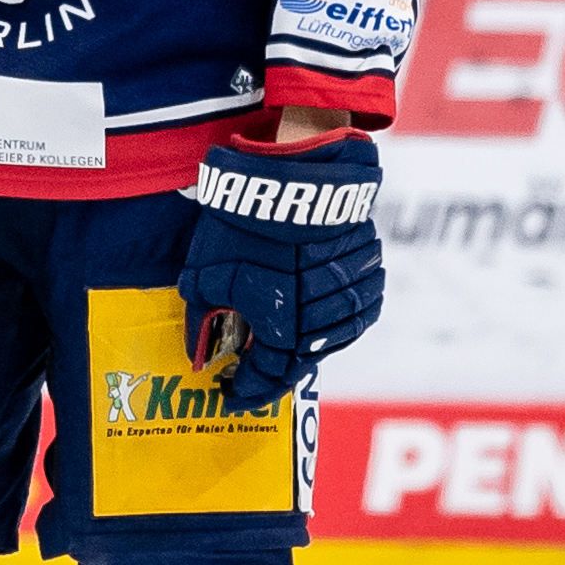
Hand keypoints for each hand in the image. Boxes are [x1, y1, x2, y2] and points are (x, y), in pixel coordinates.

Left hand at [179, 128, 382, 409]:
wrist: (288, 169)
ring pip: (338, 336)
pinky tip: (327, 314)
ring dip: (311, 347)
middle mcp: (319, 319)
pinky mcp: (366, 265)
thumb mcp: (205, 270)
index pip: (267, 376)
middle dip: (276, 373)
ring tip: (289, 347)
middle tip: (255, 374)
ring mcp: (348, 293)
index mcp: (279, 328)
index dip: (248, 391)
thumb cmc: (240, 221)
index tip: (231, 394)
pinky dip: (344, 317)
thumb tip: (197, 345)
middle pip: (302, 361)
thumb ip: (201, 312)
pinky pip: (362, 305)